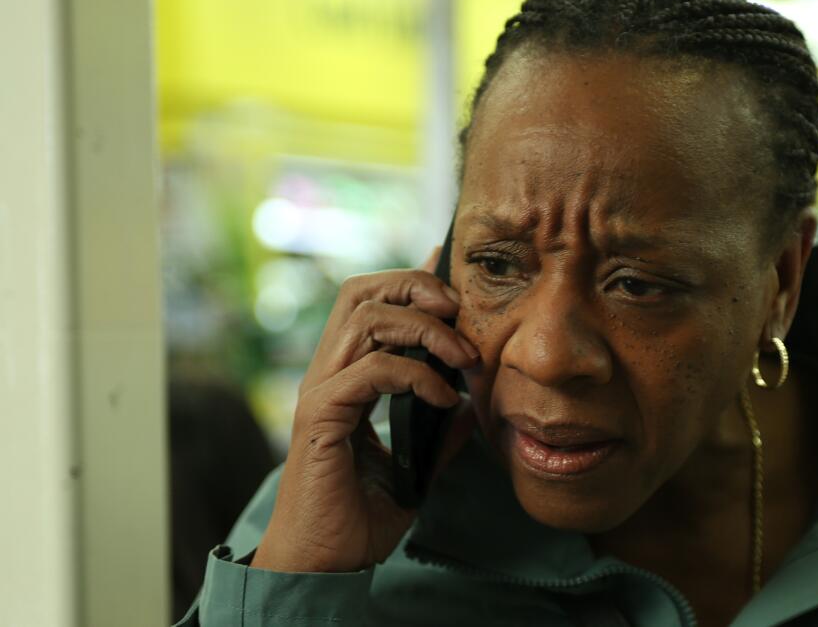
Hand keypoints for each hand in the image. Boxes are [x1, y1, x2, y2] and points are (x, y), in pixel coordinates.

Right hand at [252, 249, 478, 572]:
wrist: (325, 563)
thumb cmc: (358, 518)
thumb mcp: (414, 466)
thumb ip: (437, 431)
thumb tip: (468, 404)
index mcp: (345, 377)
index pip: (370, 303)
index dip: (412, 282)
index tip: (456, 285)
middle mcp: (328, 374)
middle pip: (363, 292)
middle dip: (417, 286)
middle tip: (461, 312)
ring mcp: (321, 391)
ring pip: (367, 318)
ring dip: (427, 328)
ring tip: (463, 358)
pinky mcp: (321, 416)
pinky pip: (373, 369)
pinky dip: (417, 374)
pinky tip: (442, 396)